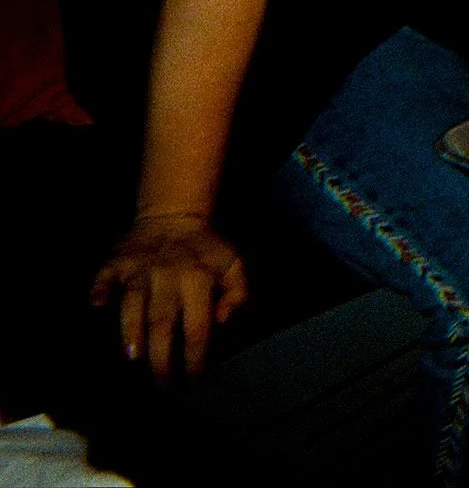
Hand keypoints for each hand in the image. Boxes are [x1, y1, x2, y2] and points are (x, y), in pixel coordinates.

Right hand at [89, 212, 248, 381]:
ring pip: (132, 304)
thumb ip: (238, 292)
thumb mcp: (234, 264)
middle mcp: (167, 277)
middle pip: (163, 324)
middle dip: (161, 359)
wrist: (173, 215)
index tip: (191, 381)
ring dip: (131, 331)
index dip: (194, 357)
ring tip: (132, 357)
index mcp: (198, 280)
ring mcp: (139, 269)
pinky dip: (100, 289)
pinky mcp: (117, 262)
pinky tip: (97, 305)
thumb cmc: (206, 248)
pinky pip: (105, 277)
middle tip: (160, 387)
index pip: (197, 327)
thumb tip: (222, 320)